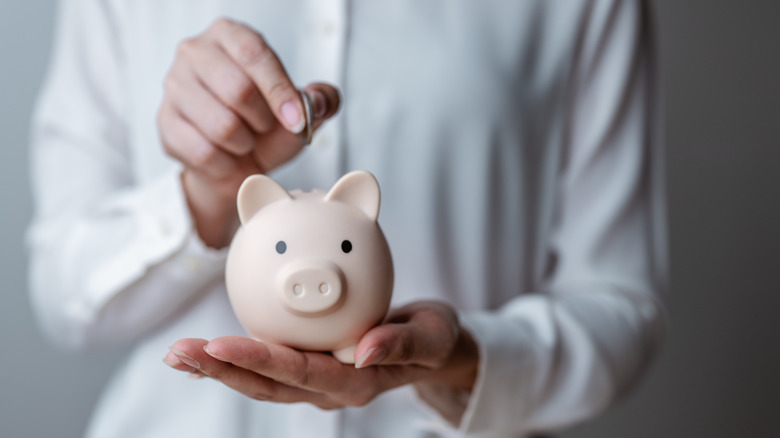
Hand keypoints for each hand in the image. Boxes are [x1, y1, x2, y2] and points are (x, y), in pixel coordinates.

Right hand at [157, 17, 339, 247]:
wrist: (234, 164)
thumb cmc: (265, 127)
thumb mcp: (301, 111)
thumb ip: (321, 100)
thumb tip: (320, 99)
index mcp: (230, 35)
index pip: (255, 54)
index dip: (280, 91)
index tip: (297, 121)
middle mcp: (194, 51)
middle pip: (237, 89)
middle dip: (262, 120)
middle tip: (264, 128)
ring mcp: (174, 86)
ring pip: (221, 125)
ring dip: (244, 144)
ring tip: (244, 141)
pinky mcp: (165, 122)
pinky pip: (204, 152)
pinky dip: (226, 163)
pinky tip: (226, 156)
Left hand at [164, 301, 478, 409]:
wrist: (431, 342)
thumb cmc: (434, 336)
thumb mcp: (433, 335)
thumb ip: (403, 344)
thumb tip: (365, 349)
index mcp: (357, 381)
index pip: (300, 373)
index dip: (259, 361)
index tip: (220, 344)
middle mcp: (330, 388)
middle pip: (267, 384)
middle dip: (221, 369)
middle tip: (179, 352)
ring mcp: (317, 381)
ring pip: (261, 381)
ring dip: (218, 368)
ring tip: (178, 354)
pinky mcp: (310, 367)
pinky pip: (268, 367)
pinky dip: (234, 358)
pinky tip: (208, 347)